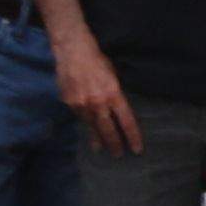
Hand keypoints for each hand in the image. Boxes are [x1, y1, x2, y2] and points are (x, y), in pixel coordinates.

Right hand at [60, 29, 141, 154]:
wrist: (72, 50)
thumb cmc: (97, 60)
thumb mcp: (113, 77)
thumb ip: (115, 95)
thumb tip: (117, 110)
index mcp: (113, 94)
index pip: (126, 121)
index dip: (132, 137)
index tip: (136, 149)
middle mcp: (98, 102)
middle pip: (108, 129)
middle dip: (114, 144)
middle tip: (118, 155)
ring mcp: (81, 104)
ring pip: (91, 126)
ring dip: (97, 138)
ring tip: (100, 149)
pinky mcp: (68, 102)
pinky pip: (79, 116)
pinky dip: (84, 122)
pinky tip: (87, 128)